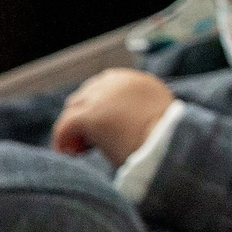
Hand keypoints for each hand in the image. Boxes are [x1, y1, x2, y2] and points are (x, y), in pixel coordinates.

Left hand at [51, 68, 175, 163]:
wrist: (169, 150)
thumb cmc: (167, 142)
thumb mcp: (156, 115)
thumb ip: (138, 108)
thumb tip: (118, 121)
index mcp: (138, 80)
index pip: (106, 85)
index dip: (99, 105)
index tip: (99, 125)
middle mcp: (118, 81)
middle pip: (86, 95)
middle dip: (83, 115)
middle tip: (87, 139)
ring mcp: (101, 97)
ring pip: (74, 109)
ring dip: (73, 127)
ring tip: (77, 147)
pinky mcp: (89, 115)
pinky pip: (65, 126)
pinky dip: (62, 139)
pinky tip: (67, 151)